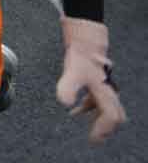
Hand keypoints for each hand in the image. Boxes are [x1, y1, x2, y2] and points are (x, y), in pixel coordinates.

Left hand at [57, 17, 125, 143]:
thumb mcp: (72, 72)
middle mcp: (108, 92)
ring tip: (89, 129)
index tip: (93, 138)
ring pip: (107, 109)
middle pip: (114, 116)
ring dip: (98, 120)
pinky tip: (74, 111)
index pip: (111, 117)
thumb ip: (68, 87)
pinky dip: (89, 109)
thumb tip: (64, 103)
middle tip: (96, 138)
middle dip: (106, 128)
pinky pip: (96, 101)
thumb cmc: (81, 56)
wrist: (85, 40)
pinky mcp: (97, 82)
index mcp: (105, 93)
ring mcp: (104, 87)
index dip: (103, 129)